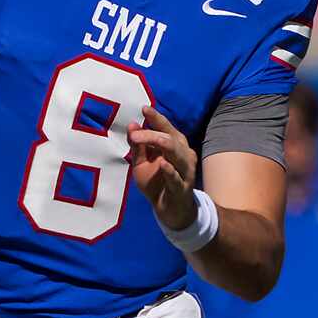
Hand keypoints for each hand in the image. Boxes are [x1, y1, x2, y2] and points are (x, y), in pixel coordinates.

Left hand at [128, 106, 199, 233]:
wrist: (170, 209)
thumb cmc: (157, 182)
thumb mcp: (142, 163)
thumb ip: (138, 146)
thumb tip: (132, 124)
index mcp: (175, 145)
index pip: (166, 128)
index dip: (156, 118)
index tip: (144, 108)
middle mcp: (183, 154)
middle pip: (170, 139)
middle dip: (152, 134)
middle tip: (134, 134)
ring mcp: (185, 171)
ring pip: (177, 154)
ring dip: (161, 145)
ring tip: (148, 139)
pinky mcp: (182, 188)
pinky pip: (176, 178)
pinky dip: (170, 171)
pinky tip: (163, 164)